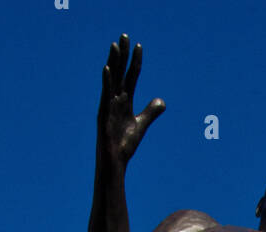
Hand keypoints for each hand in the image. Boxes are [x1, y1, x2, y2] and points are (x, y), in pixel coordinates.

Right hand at [97, 33, 163, 167]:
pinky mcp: (103, 113)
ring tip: (115, 45)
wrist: (115, 160)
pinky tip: (107, 69)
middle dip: (123, 54)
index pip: (132, 76)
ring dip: (113, 62)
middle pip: (120, 72)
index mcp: (124, 100)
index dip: (136, 62)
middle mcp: (115, 99)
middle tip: (124, 35)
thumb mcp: (141, 125)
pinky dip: (106, 82)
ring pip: (111, 79)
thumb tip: (162, 100)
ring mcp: (108, 105)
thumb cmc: (124, 144)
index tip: (139, 46)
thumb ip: (150, 112)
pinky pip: (105, 94)